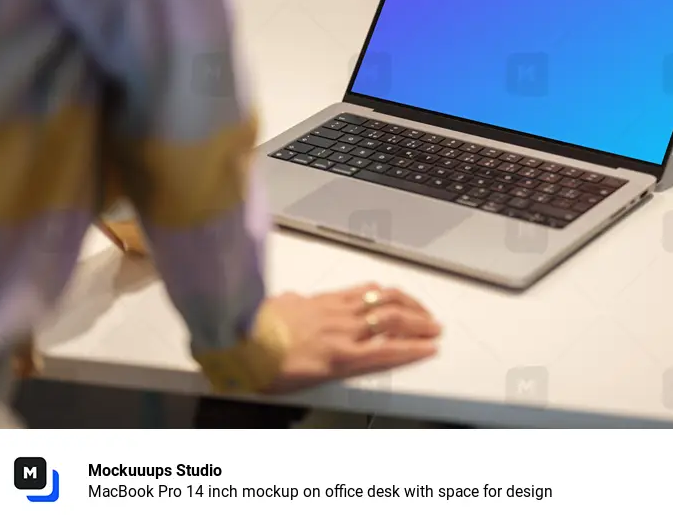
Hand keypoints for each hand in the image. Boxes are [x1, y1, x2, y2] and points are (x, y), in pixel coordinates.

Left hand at [264, 284, 440, 392]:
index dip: (413, 349)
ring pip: (379, 300)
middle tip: (434, 327)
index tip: (431, 347)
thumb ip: (325, 366)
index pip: (388, 351)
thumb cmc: (264, 367)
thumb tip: (333, 359)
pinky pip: (356, 290)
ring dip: (405, 303)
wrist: (237, 338)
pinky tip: (384, 292)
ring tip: (419, 309)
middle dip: (418, 323)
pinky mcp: (321, 297)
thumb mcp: (301, 382)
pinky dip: (377, 291)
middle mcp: (341, 331)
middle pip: (391, 321)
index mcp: (339, 357)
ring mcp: (333, 310)